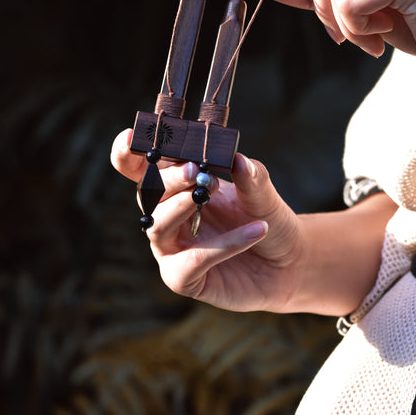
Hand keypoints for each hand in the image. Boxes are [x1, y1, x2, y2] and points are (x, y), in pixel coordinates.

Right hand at [110, 129, 303, 312]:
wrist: (289, 260)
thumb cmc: (265, 217)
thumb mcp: (261, 191)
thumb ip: (251, 176)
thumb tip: (238, 159)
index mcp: (176, 187)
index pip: (140, 169)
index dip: (126, 154)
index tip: (129, 137)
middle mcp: (167, 216)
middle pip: (147, 194)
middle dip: (168, 179)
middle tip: (196, 170)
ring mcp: (172, 248)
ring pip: (158, 226)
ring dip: (182, 206)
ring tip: (213, 191)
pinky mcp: (183, 278)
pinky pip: (192, 261)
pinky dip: (223, 245)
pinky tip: (256, 230)